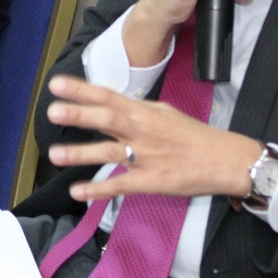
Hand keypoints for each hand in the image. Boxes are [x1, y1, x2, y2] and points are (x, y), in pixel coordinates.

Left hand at [45, 74, 261, 198]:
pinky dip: (99, 189)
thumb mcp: (164, 113)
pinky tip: (78, 192)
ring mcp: (146, 157)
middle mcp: (143, 131)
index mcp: (145, 112)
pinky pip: (121, 185)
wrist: (225, 160)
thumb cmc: (193, 136)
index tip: (57, 84)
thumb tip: (109, 102)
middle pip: (108, 119)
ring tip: (55, 154)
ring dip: (81, 153)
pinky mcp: (152, 181)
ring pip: (110, 153)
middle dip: (80, 114)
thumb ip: (136, 109)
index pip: (109, 96)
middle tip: (53, 111)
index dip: (82, 90)